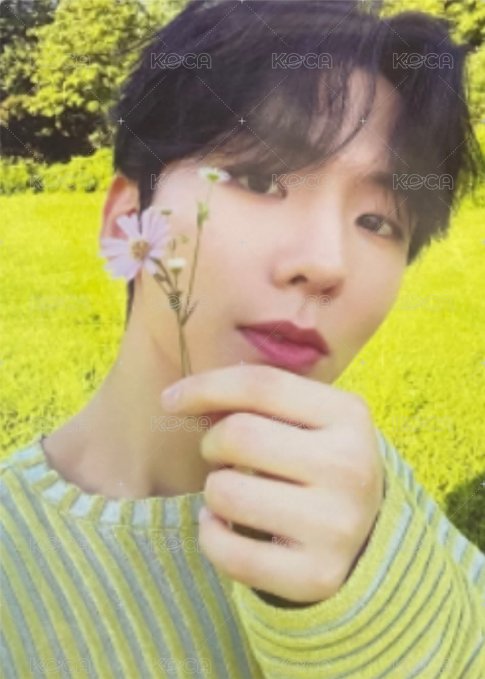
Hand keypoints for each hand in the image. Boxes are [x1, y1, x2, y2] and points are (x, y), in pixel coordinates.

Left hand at [161, 365, 384, 605]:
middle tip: (221, 457)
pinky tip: (224, 526)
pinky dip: (211, 535)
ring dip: (213, 490)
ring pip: (226, 493)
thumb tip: (183, 395)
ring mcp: (336, 525)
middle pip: (238, 436)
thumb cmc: (320, 463)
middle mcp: (349, 468)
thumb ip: (261, 400)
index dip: (205, 387)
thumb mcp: (311, 419)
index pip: (260, 385)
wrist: (368, 536)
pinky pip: (228, 552)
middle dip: (212, 444)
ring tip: (234, 492)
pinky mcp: (316, 576)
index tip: (170, 399)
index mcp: (348, 416)